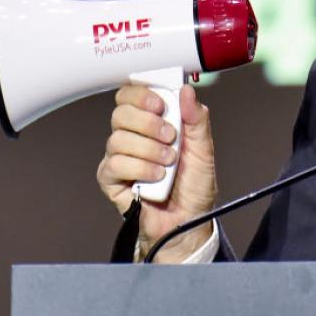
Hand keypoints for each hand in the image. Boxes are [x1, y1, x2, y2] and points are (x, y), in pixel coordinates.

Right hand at [97, 83, 216, 262]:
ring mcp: (120, 157)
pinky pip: (114, 164)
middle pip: (121, 112)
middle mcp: (133, 137)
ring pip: (118, 138)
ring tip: (168, 163)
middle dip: (148, 123)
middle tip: (170, 137)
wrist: (187, 223)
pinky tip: (156, 177)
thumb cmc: (193, 189)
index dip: (141, 94)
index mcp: (152, 123)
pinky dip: (139, 168)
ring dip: (148, 150)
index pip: (131, 95)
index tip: (161, 104)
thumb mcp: (204, 151)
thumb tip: (186, 92)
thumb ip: (196, 120)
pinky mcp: (111, 179)